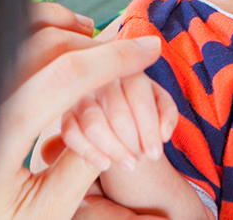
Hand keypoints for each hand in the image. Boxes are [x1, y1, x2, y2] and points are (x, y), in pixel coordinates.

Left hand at [0, 3, 162, 219]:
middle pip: (48, 46)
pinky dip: (29, 26)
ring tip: (93, 37)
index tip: (150, 50)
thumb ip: (81, 167)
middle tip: (130, 54)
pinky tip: (54, 39)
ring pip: (17, 29)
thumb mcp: (42, 213)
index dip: (114, 58)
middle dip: (97, 44)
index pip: (65, 77)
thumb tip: (114, 116)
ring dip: (63, 25)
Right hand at [60, 64, 177, 170]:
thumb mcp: (157, 100)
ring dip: (114, 150)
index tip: (155, 155)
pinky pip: (71, 134)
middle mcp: (101, 77)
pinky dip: (89, 152)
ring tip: (129, 164)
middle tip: (141, 160)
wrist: (111, 102)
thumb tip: (164, 135)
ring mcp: (80, 94)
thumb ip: (167, 114)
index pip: (140, 100)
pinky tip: (105, 165)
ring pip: (94, 125)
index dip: (149, 130)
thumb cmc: (138, 101)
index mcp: (128, 68)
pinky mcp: (64, 111)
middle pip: (118, 114)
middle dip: (133, 143)